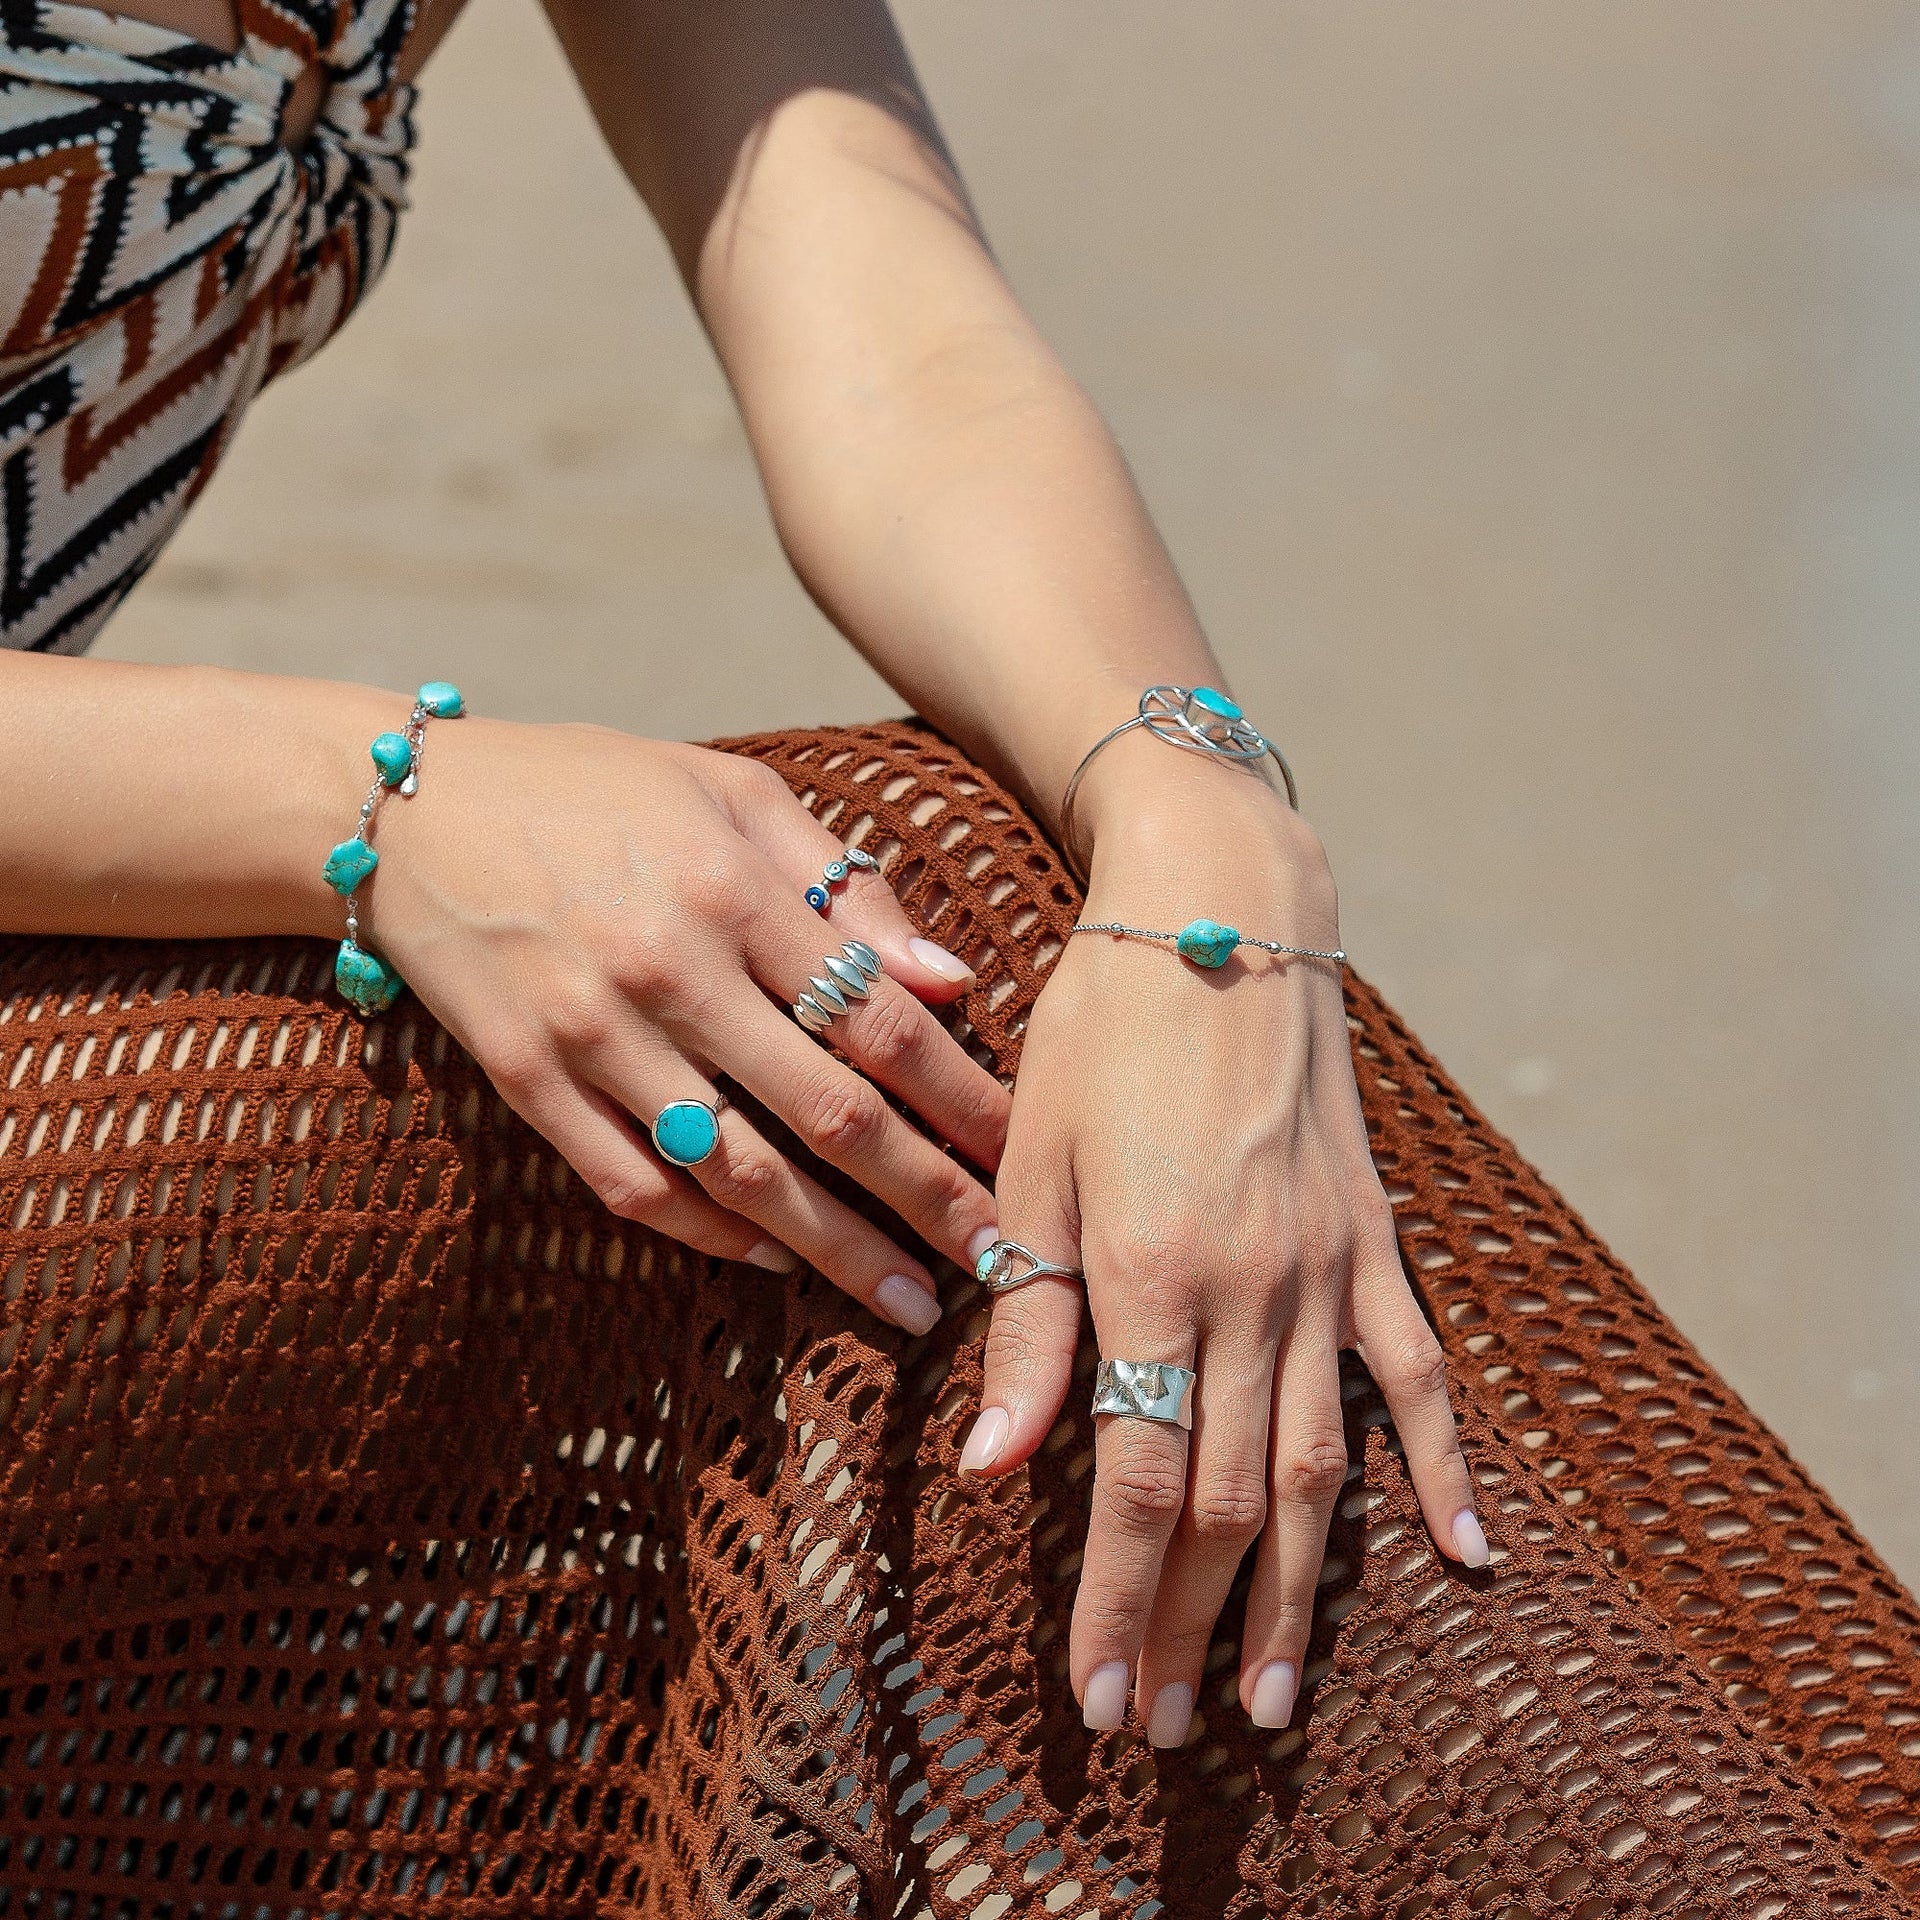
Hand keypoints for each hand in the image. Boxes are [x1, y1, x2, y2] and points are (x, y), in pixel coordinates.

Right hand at [369, 720, 1007, 1329]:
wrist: (410, 810)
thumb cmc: (595, 788)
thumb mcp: (731, 792)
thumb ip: (845, 884)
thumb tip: (950, 981)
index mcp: (729, 889)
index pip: (878, 1017)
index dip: (960, 1097)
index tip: (1018, 1153)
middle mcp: (666, 971)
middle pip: (826, 1113)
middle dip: (926, 1197)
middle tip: (998, 1260)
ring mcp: (591, 1039)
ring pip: (738, 1173)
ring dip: (834, 1248)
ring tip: (909, 1302)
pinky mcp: (527, 1088)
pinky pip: (634, 1188)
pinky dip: (712, 1236)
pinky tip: (776, 1260)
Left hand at [958, 784, 1480, 1740]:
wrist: (1223, 914)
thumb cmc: (1102, 1030)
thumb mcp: (1036, 1164)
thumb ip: (1031, 1324)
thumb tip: (994, 1467)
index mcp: (1153, 1270)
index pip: (1133, 1476)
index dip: (1113, 1596)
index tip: (1095, 1693)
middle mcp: (1255, 1288)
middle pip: (1226, 1497)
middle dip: (1185, 1620)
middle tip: (1161, 1727)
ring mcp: (1330, 1270)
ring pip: (1320, 1467)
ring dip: (1293, 1592)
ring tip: (1269, 1697)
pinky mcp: (1376, 1243)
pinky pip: (1419, 1373)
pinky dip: (1444, 1468)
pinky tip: (1466, 1556)